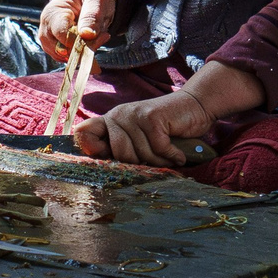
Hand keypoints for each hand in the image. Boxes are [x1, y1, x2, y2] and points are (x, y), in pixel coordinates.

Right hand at [39, 0, 117, 62]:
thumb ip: (92, 16)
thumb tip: (86, 35)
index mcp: (54, 12)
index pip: (62, 35)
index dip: (81, 41)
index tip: (102, 36)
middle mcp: (46, 26)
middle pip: (60, 49)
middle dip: (83, 48)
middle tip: (103, 35)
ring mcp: (48, 37)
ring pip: (62, 56)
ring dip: (82, 52)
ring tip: (97, 37)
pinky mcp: (54, 45)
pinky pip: (65, 58)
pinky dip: (79, 54)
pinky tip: (90, 42)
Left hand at [77, 86, 217, 165]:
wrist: (194, 107)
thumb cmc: (166, 130)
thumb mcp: (139, 141)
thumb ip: (121, 149)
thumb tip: (103, 170)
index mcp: (110, 121)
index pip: (83, 133)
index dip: (92, 149)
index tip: (111, 156)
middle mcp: (118, 115)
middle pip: (119, 154)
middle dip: (141, 162)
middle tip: (153, 155)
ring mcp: (134, 114)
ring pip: (141, 154)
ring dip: (160, 160)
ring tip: (168, 152)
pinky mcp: (152, 117)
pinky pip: (158, 149)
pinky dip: (172, 155)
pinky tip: (176, 152)